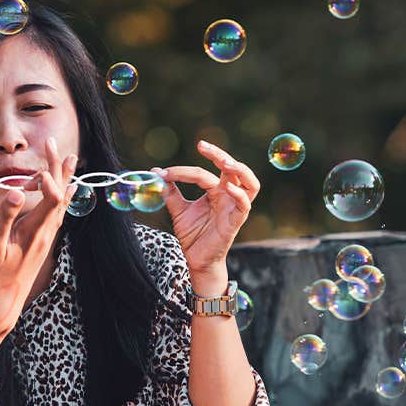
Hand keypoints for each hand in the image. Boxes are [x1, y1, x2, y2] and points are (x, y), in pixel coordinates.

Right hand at [0, 138, 74, 331]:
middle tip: (54, 145)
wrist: (1, 304)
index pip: (52, 196)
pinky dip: (59, 198)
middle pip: (60, 196)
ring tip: (68, 162)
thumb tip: (17, 191)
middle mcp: (46, 233)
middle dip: (59, 169)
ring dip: (63, 181)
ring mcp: (45, 239)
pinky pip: (56, 214)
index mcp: (35, 231)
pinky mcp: (41, 243)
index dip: (51, 174)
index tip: (43, 155)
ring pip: (60, 204)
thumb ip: (5, 217)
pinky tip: (63, 195)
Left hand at [156, 140, 261, 293]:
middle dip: (219, 154)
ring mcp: (234, 208)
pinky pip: (245, 205)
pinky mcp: (236, 222)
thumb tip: (155, 172)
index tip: (163, 172)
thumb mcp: (178, 210)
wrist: (196, 260)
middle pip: (233, 168)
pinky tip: (227, 188)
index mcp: (216, 191)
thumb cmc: (193, 235)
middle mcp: (228, 196)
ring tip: (224, 162)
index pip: (204, 172)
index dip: (183, 171)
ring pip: (250, 183)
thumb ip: (170, 191)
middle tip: (202, 145)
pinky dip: (239, 194)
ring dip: (240, 169)